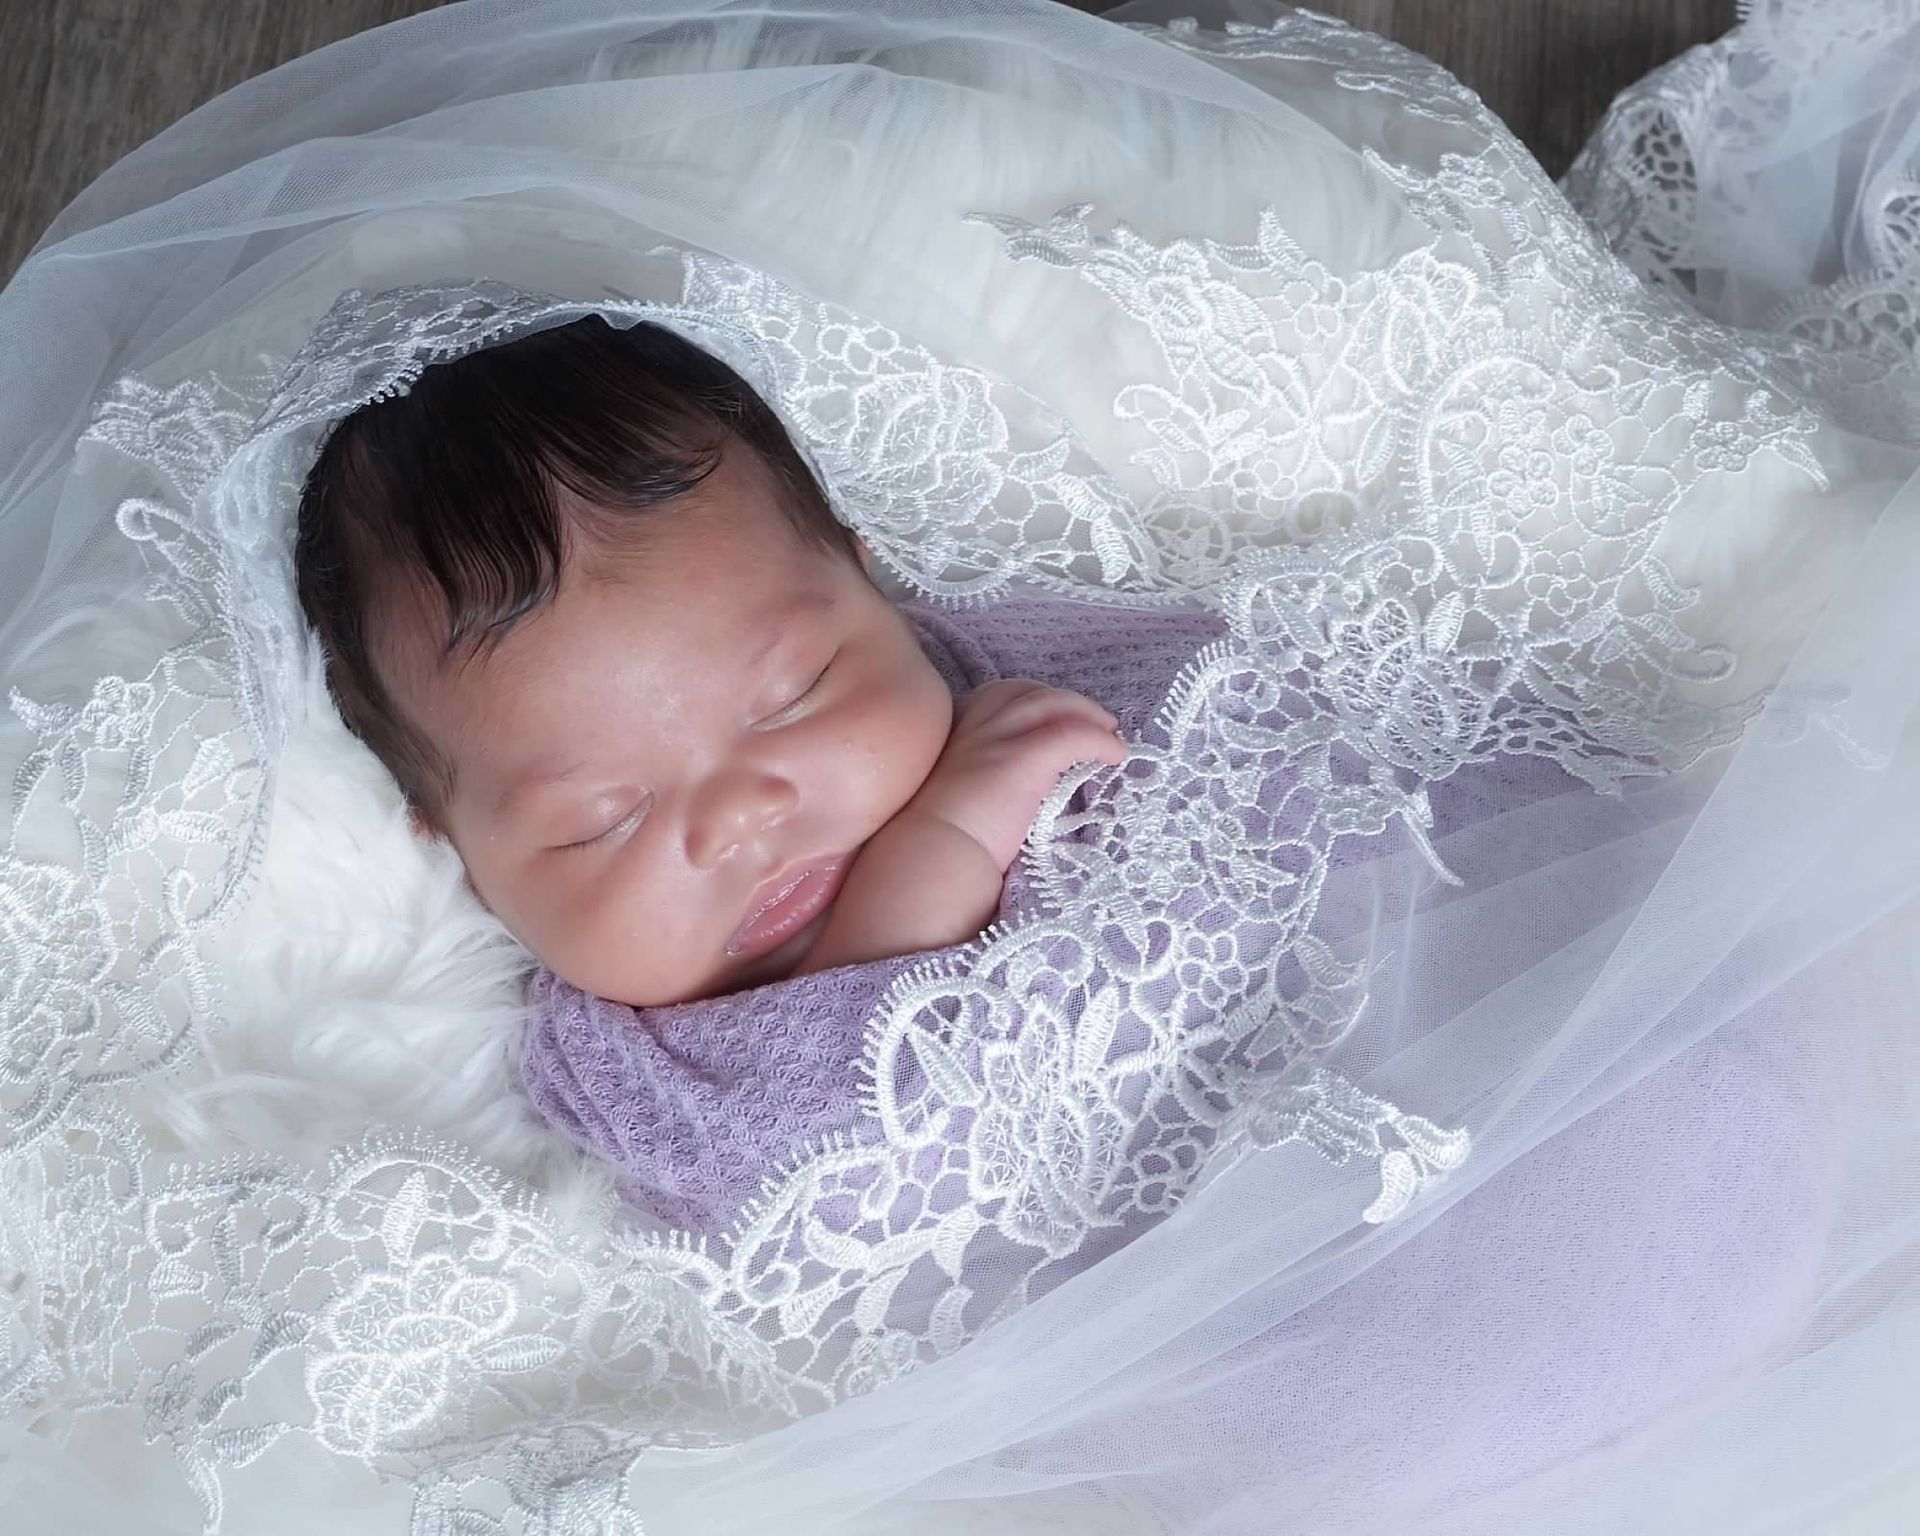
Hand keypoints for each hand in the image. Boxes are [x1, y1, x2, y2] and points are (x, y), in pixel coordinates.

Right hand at [905, 679, 1128, 871]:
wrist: (931, 858)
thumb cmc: (940, 839)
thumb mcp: (957, 792)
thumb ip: (980, 776)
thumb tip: (1017, 789)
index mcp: (955, 729)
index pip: (1002, 696)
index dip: (1037, 703)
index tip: (1061, 719)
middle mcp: (974, 722)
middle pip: (1031, 692)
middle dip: (1068, 702)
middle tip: (1097, 723)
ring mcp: (997, 736)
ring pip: (1054, 703)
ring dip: (1089, 715)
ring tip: (1112, 736)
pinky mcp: (1022, 758)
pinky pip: (1073, 734)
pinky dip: (1099, 740)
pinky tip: (1115, 755)